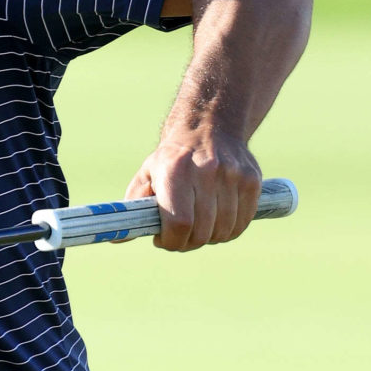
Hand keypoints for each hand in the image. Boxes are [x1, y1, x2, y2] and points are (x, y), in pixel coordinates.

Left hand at [124, 130, 262, 251]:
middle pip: (202, 232)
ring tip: (199, 226)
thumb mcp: (147, 175)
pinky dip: (229, 230)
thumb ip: (134, 207)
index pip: (179, 223)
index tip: (163, 240)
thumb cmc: (172, 159)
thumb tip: (117, 238)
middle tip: (180, 237)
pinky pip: (242, 223)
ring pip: (224, 231)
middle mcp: (207, 171)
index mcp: (175, 170)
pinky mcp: (252, 181)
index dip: (171, 241)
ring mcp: (233, 176)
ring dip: (210, 238)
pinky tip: (217, 221)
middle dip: (188, 243)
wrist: (209, 126)